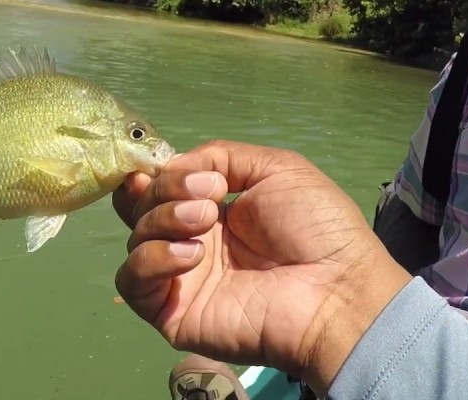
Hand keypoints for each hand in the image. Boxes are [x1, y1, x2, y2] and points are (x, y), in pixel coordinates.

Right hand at [111, 141, 409, 394]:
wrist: (334, 288)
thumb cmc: (314, 226)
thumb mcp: (275, 168)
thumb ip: (219, 156)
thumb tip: (171, 165)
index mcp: (212, 209)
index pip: (159, 188)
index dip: (155, 175)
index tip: (167, 167)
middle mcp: (192, 241)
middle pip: (141, 208)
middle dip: (164, 190)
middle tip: (207, 197)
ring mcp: (181, 278)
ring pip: (135, 239)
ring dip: (164, 219)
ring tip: (206, 221)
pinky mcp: (173, 312)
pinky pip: (134, 282)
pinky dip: (152, 259)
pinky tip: (191, 254)